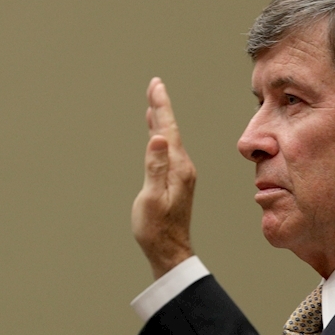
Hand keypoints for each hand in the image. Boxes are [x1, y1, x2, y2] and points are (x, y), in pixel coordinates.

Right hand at [132, 78, 195, 278]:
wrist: (169, 250)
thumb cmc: (156, 229)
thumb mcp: (151, 198)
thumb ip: (155, 167)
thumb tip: (158, 138)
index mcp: (178, 168)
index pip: (168, 130)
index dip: (161, 106)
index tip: (156, 85)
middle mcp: (182, 167)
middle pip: (170, 129)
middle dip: (161, 106)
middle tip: (155, 85)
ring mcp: (180, 173)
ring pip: (169, 138)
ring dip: (161, 119)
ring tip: (154, 102)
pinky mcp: (176, 180)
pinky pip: (168, 150)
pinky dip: (161, 135)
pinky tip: (156, 133)